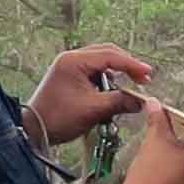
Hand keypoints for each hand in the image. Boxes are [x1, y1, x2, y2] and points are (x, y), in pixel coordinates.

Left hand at [23, 45, 152, 142]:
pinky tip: (113, 90)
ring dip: (117, 72)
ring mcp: (69, 66)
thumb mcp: (93, 110)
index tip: (148, 75)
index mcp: (75, 61)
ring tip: (130, 85)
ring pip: (101, 61)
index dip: (132, 65)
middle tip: (143, 79)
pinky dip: (106, 79)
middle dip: (127, 65)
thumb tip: (142, 101)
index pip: (110, 56)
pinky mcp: (69, 76)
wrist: (34, 130)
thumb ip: (120, 101)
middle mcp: (71, 58)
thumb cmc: (59, 118)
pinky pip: (93, 71)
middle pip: (107, 53)